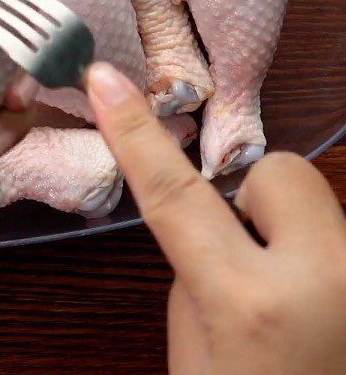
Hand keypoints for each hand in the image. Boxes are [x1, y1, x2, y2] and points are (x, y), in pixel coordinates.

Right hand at [86, 62, 345, 374]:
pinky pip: (335, 234)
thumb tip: (209, 213)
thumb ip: (196, 265)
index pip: (174, 194)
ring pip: (316, 201)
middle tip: (245, 254)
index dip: (133, 132)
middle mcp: (328, 281)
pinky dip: (316, 251)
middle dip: (253, 197)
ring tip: (291, 291)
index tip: (105, 80)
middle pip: (278, 172)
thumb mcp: (195, 351)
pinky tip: (318, 302)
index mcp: (251, 304)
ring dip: (289, 228)